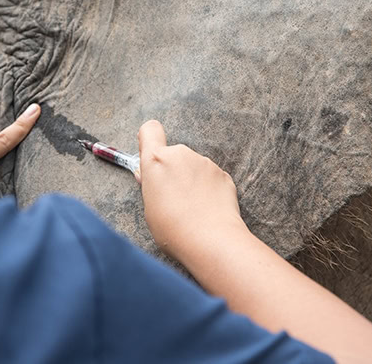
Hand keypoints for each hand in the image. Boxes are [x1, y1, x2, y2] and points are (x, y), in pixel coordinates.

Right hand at [137, 120, 246, 262]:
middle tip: (172, 198)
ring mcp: (204, 163)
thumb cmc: (174, 229)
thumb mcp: (149, 208)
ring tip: (191, 208)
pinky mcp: (223, 174)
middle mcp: (181, 154)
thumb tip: (148, 174)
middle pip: (173, 155)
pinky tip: (207, 210)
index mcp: (157, 160)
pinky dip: (208, 189)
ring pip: (193, 167)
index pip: (150, 130)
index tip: (150, 157)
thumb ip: (150, 184)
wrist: (211, 241)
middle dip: (172, 171)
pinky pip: (210, 178)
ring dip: (191, 181)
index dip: (149, 140)